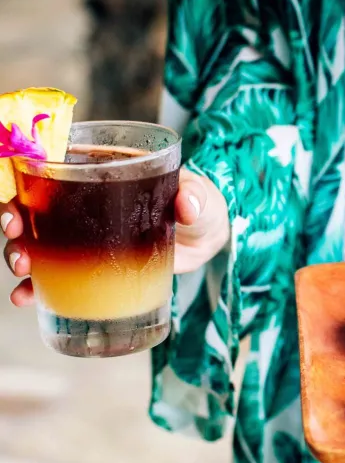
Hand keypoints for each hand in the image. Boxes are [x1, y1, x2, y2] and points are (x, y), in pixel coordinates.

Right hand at [2, 168, 229, 306]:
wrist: (207, 240)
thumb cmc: (201, 206)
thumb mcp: (201, 198)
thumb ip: (196, 196)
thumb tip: (187, 204)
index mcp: (107, 168)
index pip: (56, 164)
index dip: (28, 176)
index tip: (18, 196)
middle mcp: (88, 198)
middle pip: (36, 204)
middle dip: (14, 219)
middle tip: (14, 238)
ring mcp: (88, 232)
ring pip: (40, 239)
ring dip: (20, 254)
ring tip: (22, 273)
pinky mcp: (93, 261)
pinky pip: (57, 272)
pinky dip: (38, 286)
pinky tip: (27, 298)